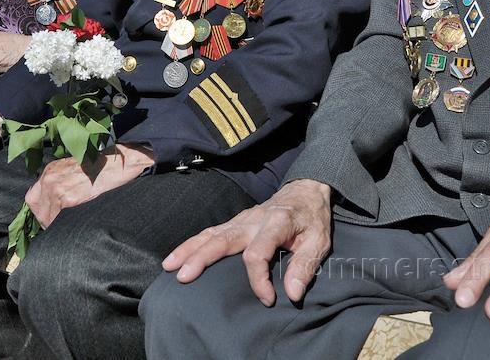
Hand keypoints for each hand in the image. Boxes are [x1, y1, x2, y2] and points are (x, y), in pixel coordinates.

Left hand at [25, 143, 154, 227]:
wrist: (116, 163)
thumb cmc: (100, 165)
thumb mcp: (73, 168)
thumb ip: (60, 181)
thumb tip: (55, 202)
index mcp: (50, 170)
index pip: (32, 198)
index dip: (40, 210)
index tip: (49, 217)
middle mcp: (50, 179)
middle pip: (37, 209)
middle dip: (46, 219)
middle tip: (58, 225)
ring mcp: (58, 189)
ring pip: (47, 217)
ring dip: (57, 224)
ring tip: (69, 225)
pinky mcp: (69, 199)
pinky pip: (60, 219)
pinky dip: (66, 224)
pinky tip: (76, 223)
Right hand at [162, 178, 332, 305]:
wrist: (304, 191)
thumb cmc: (312, 219)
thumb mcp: (320, 241)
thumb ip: (305, 266)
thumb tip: (292, 294)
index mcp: (276, 223)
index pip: (259, 253)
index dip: (259, 279)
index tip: (268, 299)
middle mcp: (252, 220)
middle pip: (223, 239)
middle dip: (202, 258)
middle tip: (184, 277)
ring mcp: (241, 219)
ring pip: (210, 234)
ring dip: (188, 249)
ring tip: (169, 266)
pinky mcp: (234, 222)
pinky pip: (210, 233)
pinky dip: (191, 244)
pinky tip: (177, 257)